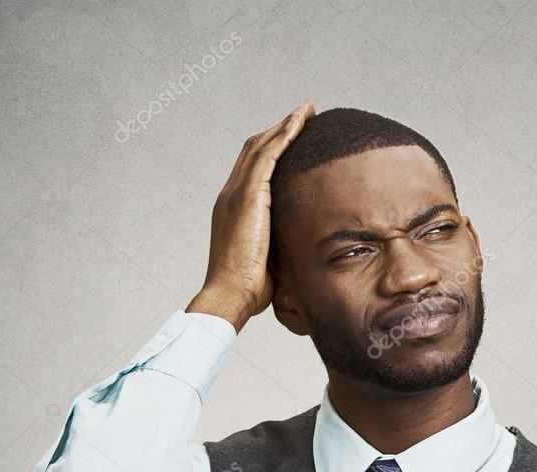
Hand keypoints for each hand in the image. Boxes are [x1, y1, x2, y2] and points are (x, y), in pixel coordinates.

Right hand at [187, 99, 315, 331]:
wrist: (230, 295)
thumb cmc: (249, 289)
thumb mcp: (269, 260)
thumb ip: (280, 247)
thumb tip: (303, 252)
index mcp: (234, 209)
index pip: (253, 169)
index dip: (272, 150)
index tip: (293, 139)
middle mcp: (231, 195)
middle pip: (254, 150)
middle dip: (279, 130)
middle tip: (303, 115)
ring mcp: (236, 194)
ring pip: (261, 147)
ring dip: (285, 126)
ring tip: (306, 111)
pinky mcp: (248, 197)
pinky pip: (267, 156)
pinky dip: (284, 136)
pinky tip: (299, 123)